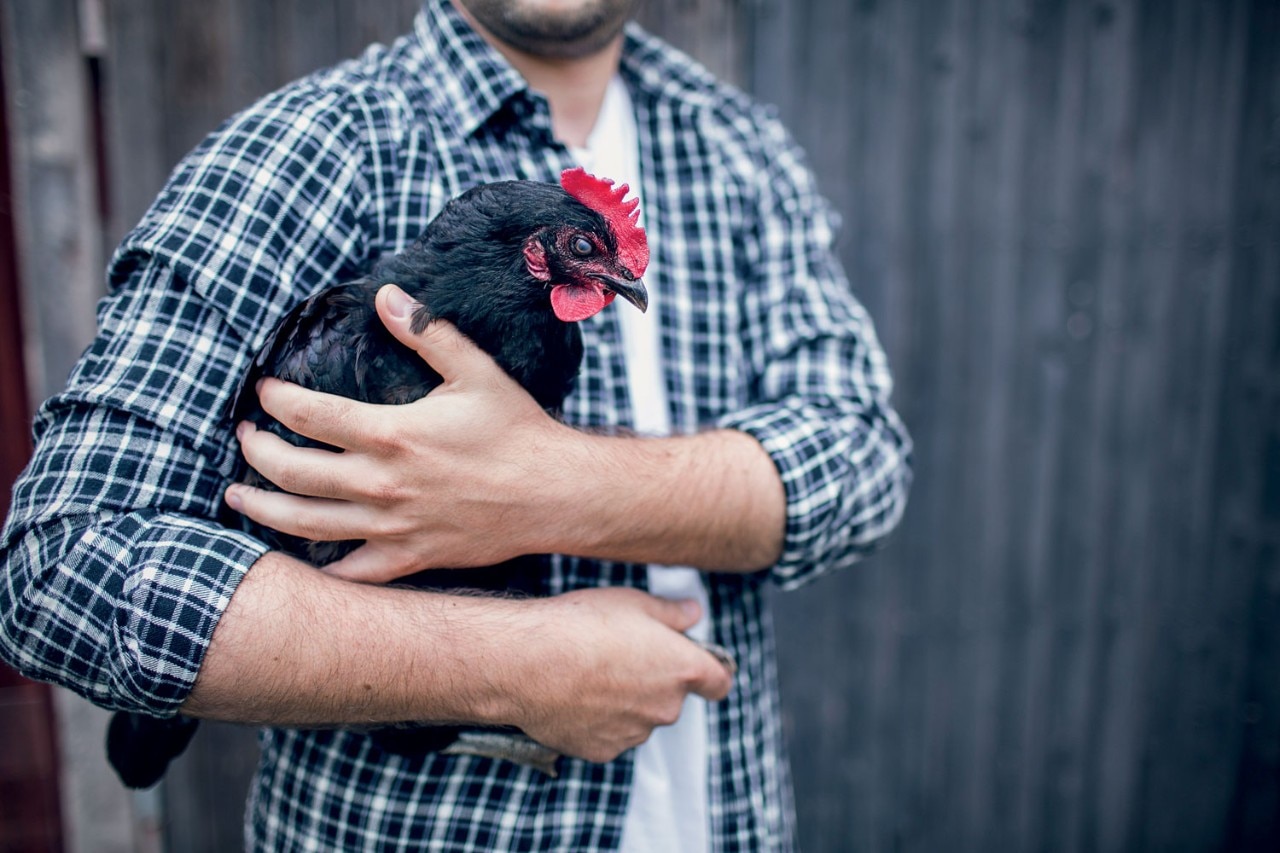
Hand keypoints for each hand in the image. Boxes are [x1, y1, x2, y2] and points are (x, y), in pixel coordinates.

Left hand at [226, 284, 570, 580]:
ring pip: (306, 525)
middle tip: (245, 438)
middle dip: (256, 452)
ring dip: (263, 510)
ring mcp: (392, 527)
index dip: (276, 401)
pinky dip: (321, 566)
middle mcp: (382, 484)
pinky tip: (302, 556)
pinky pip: (352, 570)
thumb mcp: (474, 370)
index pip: (308, 416)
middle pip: (292, 472)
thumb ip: (425, 333)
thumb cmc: (517, 430)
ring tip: (238, 497)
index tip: (265, 392)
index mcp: (391, 434)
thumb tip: (386, 296)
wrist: (554, 493)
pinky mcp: (409, 557)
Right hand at [501, 587, 733, 762]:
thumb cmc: (583, 625)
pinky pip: (609, 734)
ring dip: (625, 702)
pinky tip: (574, 696)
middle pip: (672, 697)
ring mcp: (634, 733)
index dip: (710, 672)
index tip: (698, 664)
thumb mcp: (634, 603)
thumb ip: (671, 613)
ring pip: (640, 717)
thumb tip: (693, 613)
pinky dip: (598, 720)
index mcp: (682, 668)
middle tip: (620, 654)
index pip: (718, 682)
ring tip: (589, 674)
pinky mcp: (603, 749)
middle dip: (654, 680)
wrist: (530, 663)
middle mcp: (666, 707)